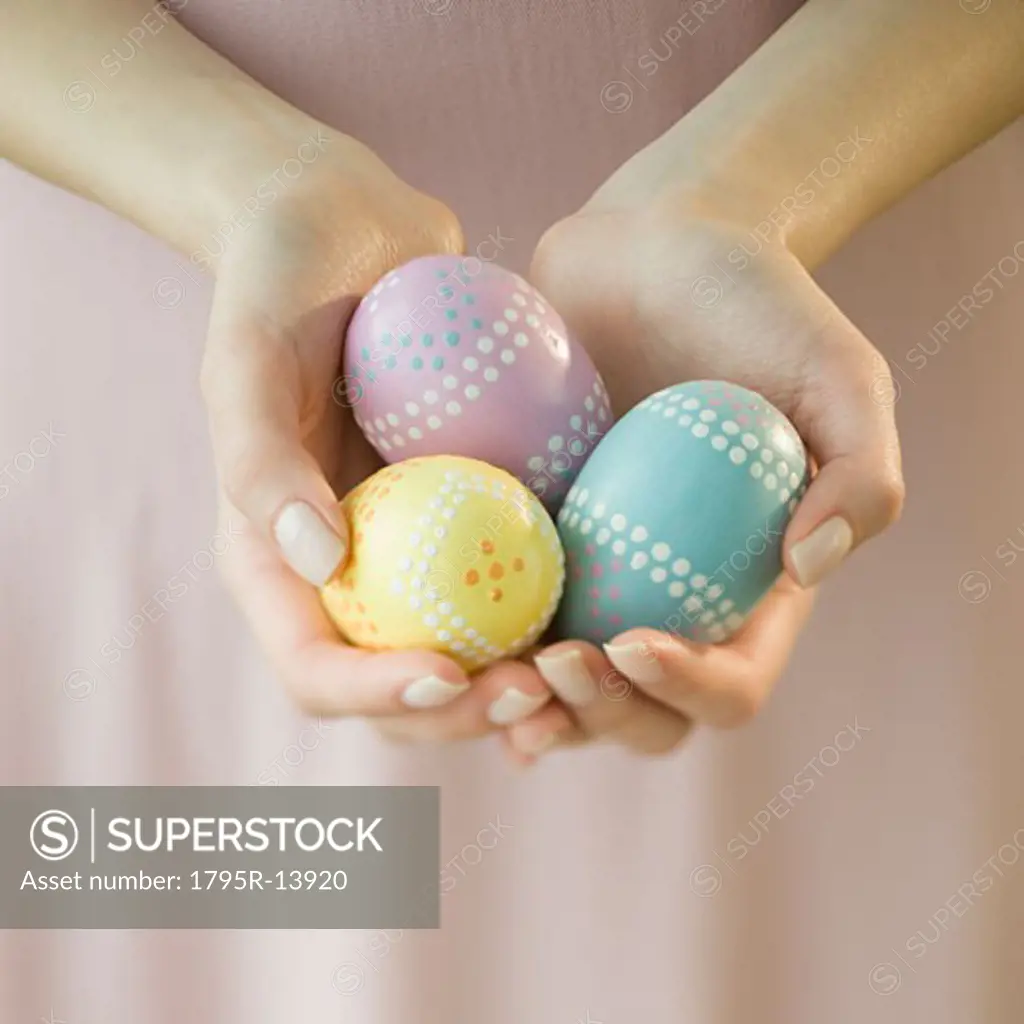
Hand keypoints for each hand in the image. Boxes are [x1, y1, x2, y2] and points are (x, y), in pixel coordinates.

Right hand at [200, 125, 572, 745]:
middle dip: (461, 712)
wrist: (349, 227)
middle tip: (538, 692)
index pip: (314, 665)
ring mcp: (410, 549)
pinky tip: (608, 607)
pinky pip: (508, 583)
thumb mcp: (247, 352)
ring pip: (462, 652)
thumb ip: (259, 457)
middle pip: (394, 685)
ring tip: (583, 668)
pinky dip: (550, 613)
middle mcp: (343, 572)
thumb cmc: (280, 282)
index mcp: (274, 561)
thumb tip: (319, 563)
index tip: (448, 674)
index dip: (374, 693)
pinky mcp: (467, 515)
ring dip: (518, 682)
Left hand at [510, 182, 903, 754]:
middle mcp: (673, 600)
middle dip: (600, 714)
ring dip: (531, 707)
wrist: (657, 245)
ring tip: (490, 686)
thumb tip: (808, 566)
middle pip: (643, 711)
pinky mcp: (533, 538)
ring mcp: (599, 576)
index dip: (686, 689)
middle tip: (553, 666)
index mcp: (750, 590)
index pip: (731, 682)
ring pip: (566, 688)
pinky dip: (477, 654)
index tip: (631, 642)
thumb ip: (862, 473)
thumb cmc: (758, 305)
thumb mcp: (840, 375)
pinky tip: (444, 653)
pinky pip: (502, 617)